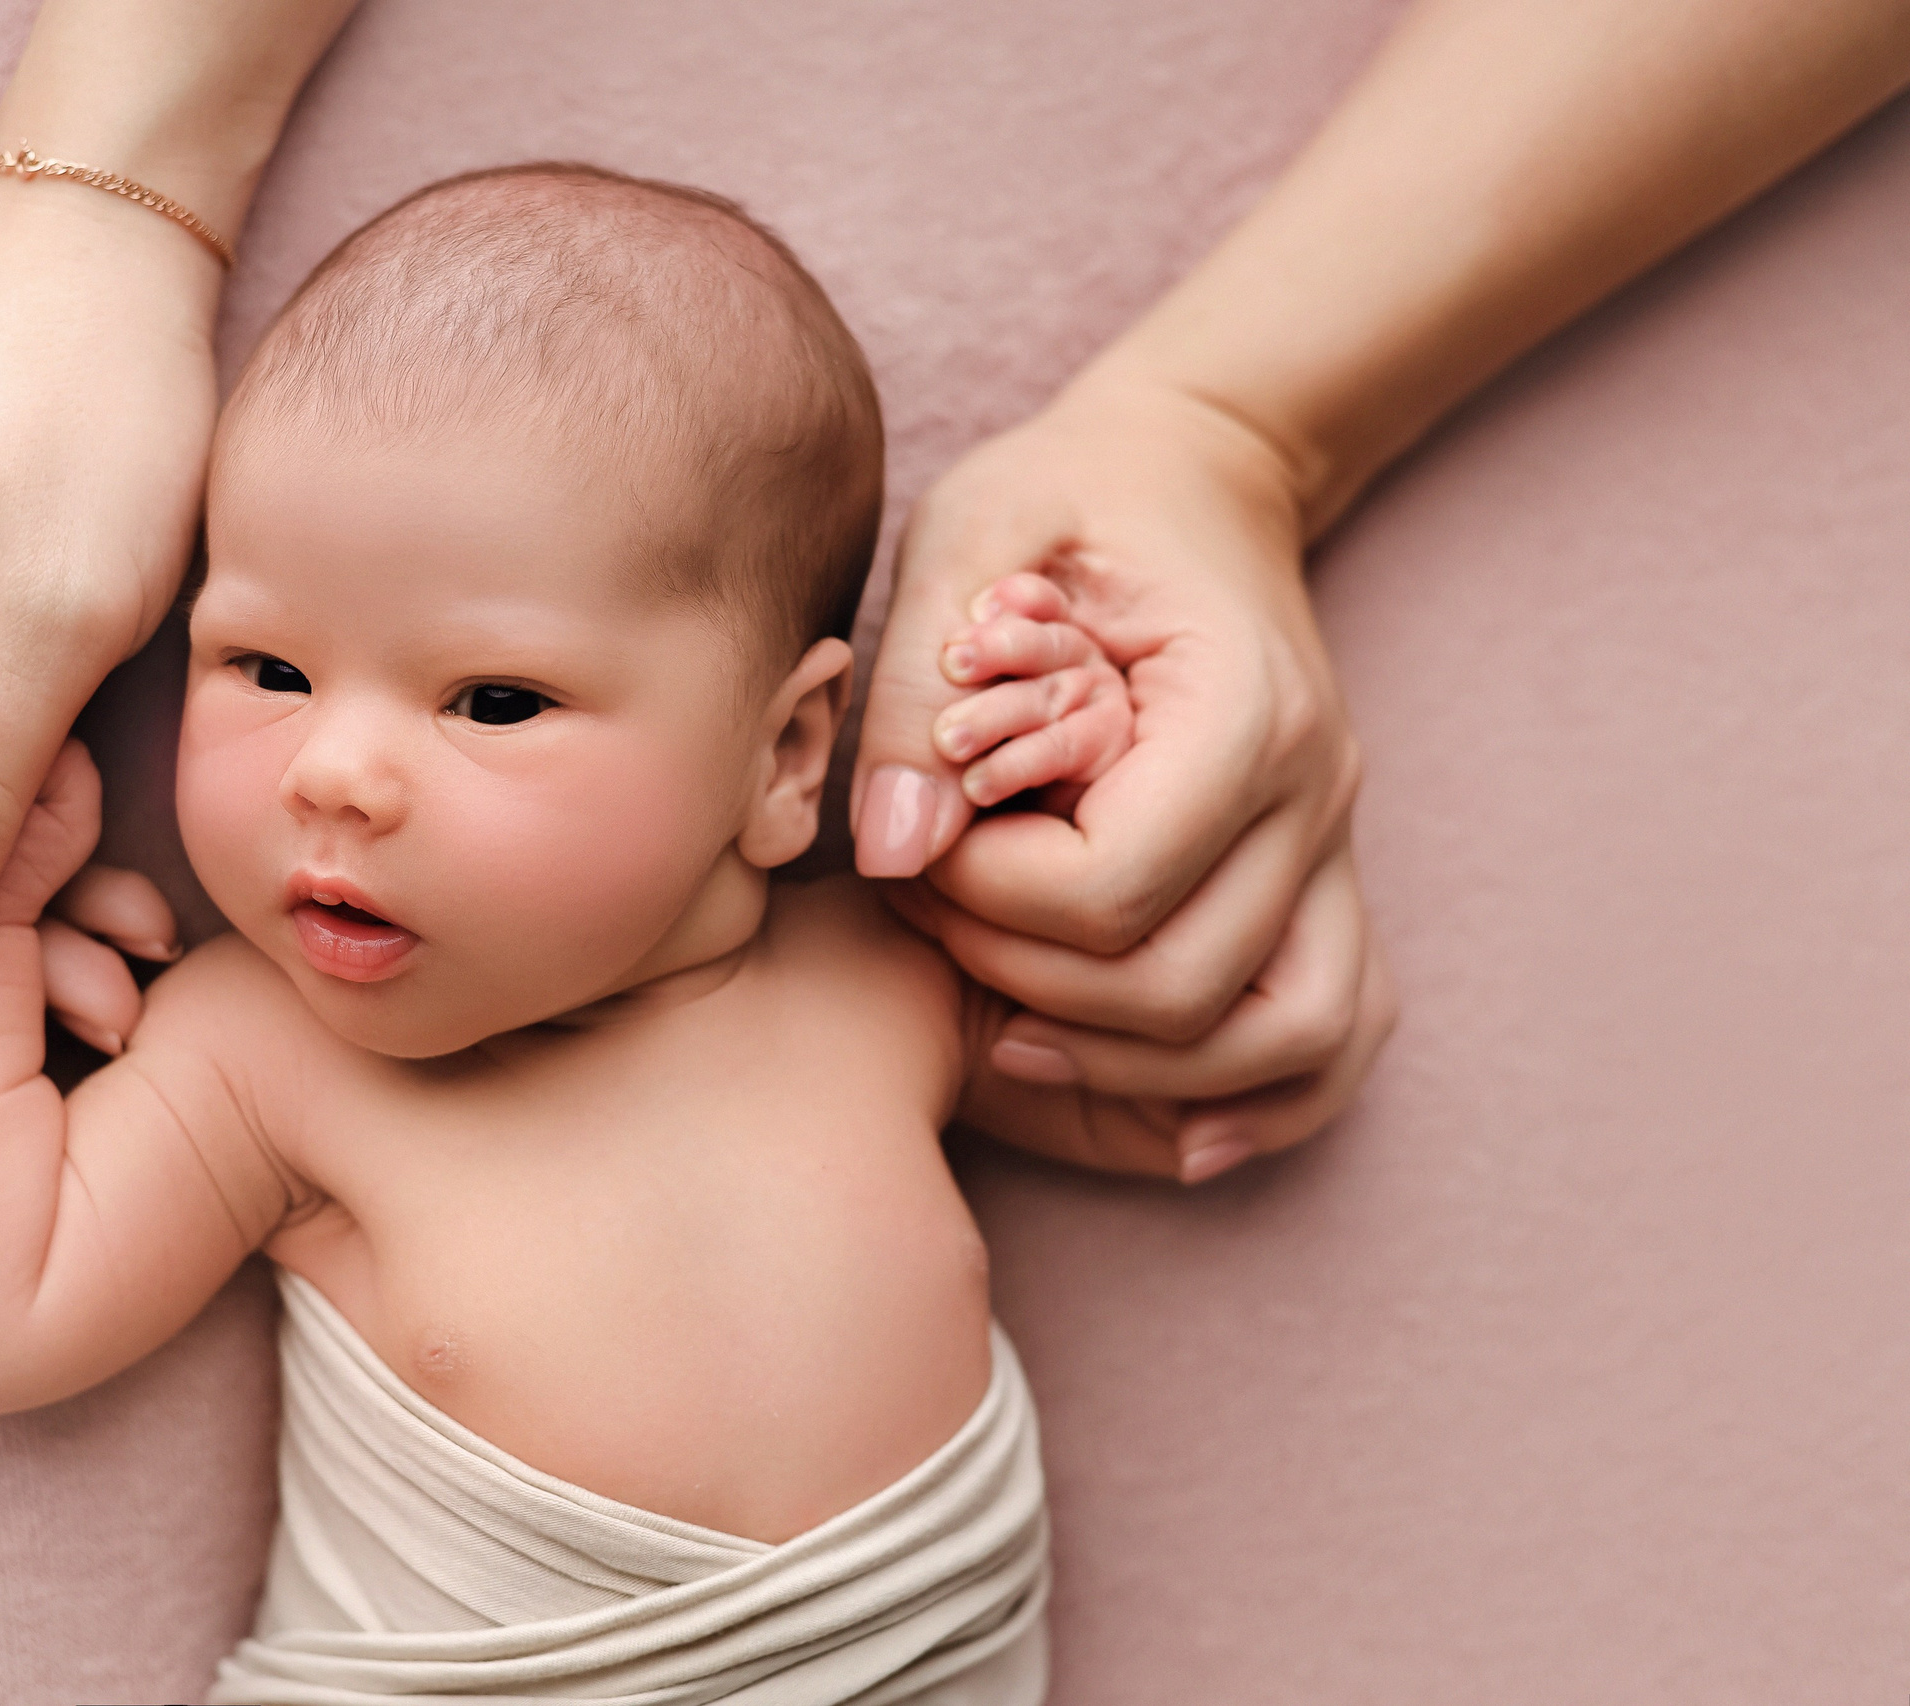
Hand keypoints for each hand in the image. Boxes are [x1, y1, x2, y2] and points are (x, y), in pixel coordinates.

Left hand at [854, 370, 1394, 1183]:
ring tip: (1007, 1024)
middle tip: (930, 910)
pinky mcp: (1321, 881)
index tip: (917, 840)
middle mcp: (1312, 793)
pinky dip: (1263, 1103)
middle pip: (1179, 987)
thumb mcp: (968, 535)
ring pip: (1276, 1040)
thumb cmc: (1067, 499)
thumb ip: (921, 690)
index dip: (982, 900)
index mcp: (1237, 709)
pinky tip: (1169, 1132)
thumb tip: (897, 852)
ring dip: (1125, 1064)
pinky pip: (1338, 1034)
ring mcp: (1332, 846)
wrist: (1195, 472)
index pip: (1108, 890)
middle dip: (1020, 979)